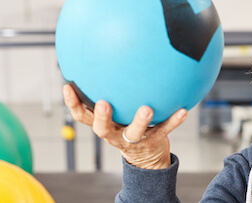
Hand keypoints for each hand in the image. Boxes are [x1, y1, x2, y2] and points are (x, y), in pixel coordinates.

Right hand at [62, 85, 186, 168]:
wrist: (147, 156)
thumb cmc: (128, 123)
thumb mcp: (118, 109)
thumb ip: (112, 90)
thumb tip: (108, 55)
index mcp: (103, 125)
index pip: (82, 116)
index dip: (72, 104)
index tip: (67, 87)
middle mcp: (115, 134)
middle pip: (103, 129)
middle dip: (101, 117)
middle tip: (103, 104)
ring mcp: (134, 140)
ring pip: (134, 133)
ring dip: (140, 121)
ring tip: (147, 108)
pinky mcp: (153, 142)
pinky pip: (164, 130)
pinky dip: (173, 121)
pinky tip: (183, 110)